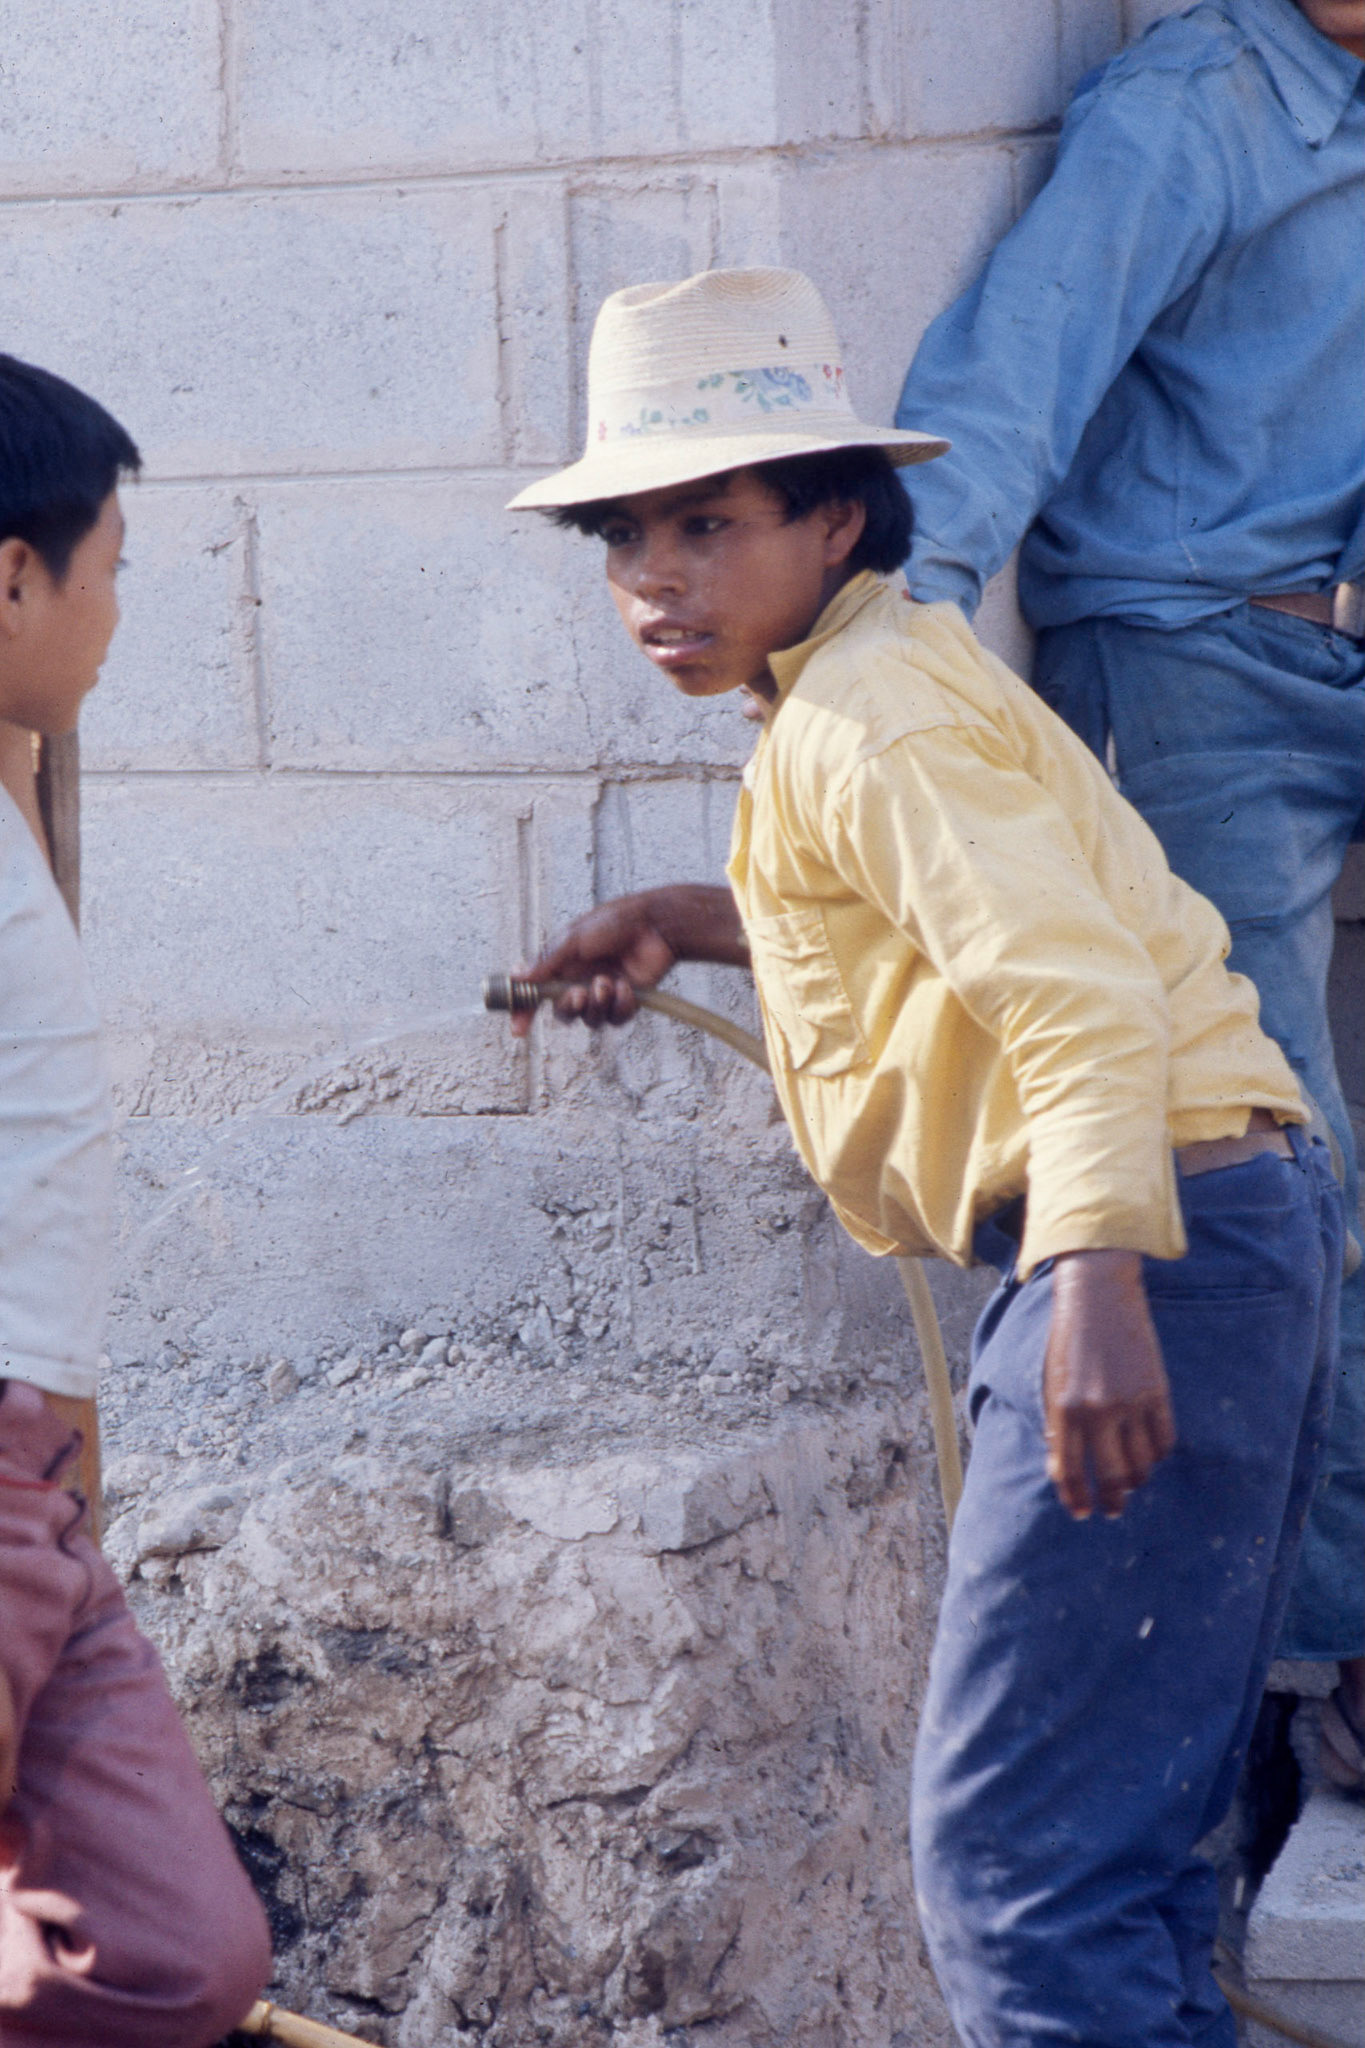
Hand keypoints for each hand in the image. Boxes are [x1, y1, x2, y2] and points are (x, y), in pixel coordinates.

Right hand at [510, 885, 747, 1037]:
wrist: (656, 924)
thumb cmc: (615, 923)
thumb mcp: (574, 938)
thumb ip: (547, 961)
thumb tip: (517, 976)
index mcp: (563, 965)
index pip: (537, 994)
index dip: (526, 1011)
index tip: (518, 1028)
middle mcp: (581, 981)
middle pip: (563, 1013)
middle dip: (569, 1008)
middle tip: (579, 995)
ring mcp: (604, 994)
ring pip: (590, 1020)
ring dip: (598, 1005)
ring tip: (609, 982)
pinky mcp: (626, 1002)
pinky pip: (616, 1019)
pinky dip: (620, 1005)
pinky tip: (626, 985)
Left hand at [1043, 1249, 1176, 1518]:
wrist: (1097, 1295)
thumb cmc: (1068, 1340)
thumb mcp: (1053, 1382)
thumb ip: (1058, 1426)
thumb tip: (1064, 1471)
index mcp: (1065, 1409)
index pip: (1070, 1471)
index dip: (1076, 1498)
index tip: (1082, 1512)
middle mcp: (1098, 1411)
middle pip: (1112, 1477)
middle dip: (1113, 1501)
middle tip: (1113, 1509)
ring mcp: (1131, 1402)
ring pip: (1142, 1464)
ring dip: (1137, 1480)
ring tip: (1132, 1482)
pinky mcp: (1157, 1392)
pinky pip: (1164, 1441)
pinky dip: (1158, 1454)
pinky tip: (1150, 1454)